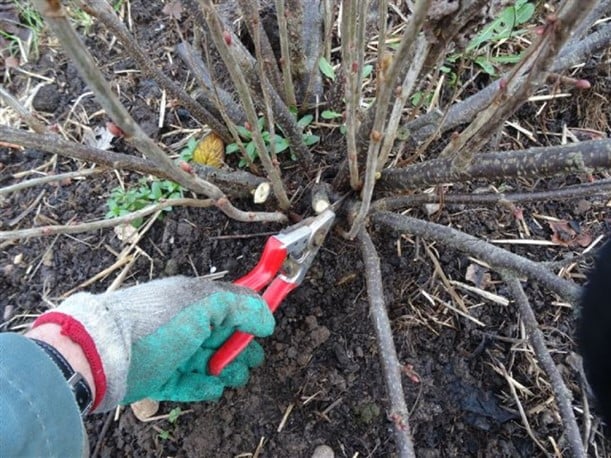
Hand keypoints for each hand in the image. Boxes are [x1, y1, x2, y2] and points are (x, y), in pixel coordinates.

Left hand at [32, 277, 274, 411]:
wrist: (101, 355)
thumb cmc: (151, 324)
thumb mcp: (202, 304)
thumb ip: (240, 307)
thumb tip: (267, 318)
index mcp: (193, 300)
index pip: (231, 304)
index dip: (251, 314)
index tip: (266, 326)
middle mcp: (184, 324)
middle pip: (223, 337)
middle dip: (240, 348)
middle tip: (248, 358)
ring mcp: (172, 352)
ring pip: (210, 361)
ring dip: (226, 369)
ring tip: (230, 375)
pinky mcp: (160, 377)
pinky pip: (189, 383)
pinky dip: (203, 386)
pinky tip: (212, 387)